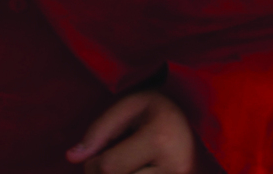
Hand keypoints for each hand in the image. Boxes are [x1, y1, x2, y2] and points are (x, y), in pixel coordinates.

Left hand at [67, 90, 196, 172]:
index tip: (97, 152)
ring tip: (124, 166)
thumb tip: (71, 157)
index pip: (108, 167)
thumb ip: (99, 130)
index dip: (91, 163)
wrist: (200, 123)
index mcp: (160, 139)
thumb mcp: (130, 106)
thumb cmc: (160, 110)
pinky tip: (133, 171)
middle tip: (110, 161)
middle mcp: (174, 167)